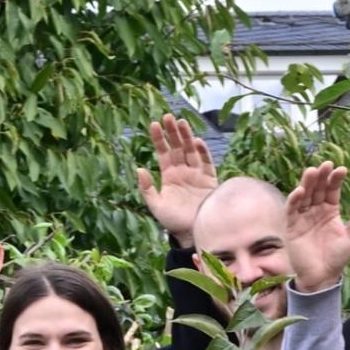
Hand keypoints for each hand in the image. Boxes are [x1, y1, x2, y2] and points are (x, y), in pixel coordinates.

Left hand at [133, 116, 218, 243]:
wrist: (192, 233)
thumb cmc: (172, 221)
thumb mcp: (156, 206)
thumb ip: (147, 188)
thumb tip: (139, 169)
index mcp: (169, 176)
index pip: (163, 152)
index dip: (159, 139)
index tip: (154, 124)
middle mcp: (183, 172)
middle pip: (177, 147)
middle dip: (173, 132)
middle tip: (168, 116)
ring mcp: (197, 174)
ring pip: (191, 150)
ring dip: (186, 136)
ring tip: (181, 122)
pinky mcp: (210, 180)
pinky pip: (206, 163)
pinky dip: (202, 152)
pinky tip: (196, 142)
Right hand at [282, 162, 349, 295]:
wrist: (322, 277)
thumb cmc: (337, 258)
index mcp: (330, 212)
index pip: (332, 191)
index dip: (335, 180)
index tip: (342, 169)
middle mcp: (315, 212)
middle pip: (317, 190)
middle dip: (321, 177)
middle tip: (326, 165)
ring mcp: (302, 218)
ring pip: (304, 196)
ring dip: (307, 184)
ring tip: (312, 172)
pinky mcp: (291, 227)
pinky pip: (291, 211)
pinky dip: (294, 200)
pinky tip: (300, 191)